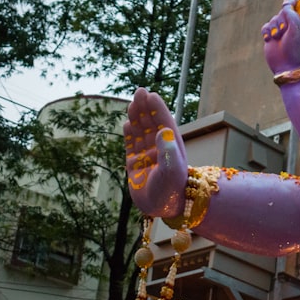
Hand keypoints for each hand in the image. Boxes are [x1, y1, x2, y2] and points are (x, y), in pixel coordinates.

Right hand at [124, 88, 187, 215]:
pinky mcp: (135, 164)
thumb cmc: (172, 188)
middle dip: (146, 108)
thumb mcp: (171, 168)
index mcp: (172, 145)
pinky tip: (127, 123)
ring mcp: (147, 155)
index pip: (164, 122)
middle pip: (151, 123)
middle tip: (139, 91)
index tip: (151, 94)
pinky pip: (132, 145)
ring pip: (140, 132)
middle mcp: (160, 147)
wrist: (163, 207)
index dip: (157, 108)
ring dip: (137, 117)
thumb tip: (162, 129)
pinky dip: (129, 134)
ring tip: (132, 103)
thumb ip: (167, 149)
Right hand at [261, 0, 299, 73]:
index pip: (298, 1)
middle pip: (283, 9)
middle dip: (282, 19)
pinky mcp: (272, 35)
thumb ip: (291, 12)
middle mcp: (294, 22)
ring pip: (274, 18)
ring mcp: (283, 29)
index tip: (287, 5)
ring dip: (275, 27)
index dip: (292, 1)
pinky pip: (266, 26)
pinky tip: (269, 39)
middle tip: (286, 31)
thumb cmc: (298, 48)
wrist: (289, 67)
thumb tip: (285, 5)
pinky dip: (266, 31)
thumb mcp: (297, 27)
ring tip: (278, 38)